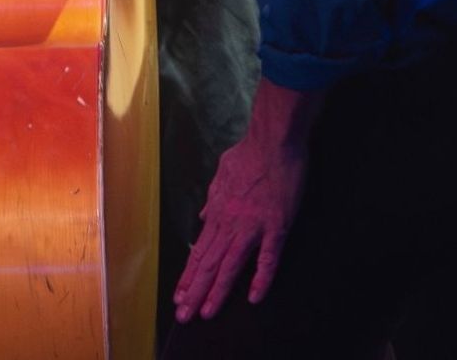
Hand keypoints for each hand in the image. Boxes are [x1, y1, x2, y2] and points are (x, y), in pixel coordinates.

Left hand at [173, 115, 309, 321]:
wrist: (273, 140)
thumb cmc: (249, 154)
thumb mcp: (221, 172)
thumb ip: (212, 198)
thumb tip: (202, 217)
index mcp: (218, 211)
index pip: (199, 250)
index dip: (189, 275)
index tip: (179, 296)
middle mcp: (230, 222)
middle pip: (210, 262)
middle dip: (195, 290)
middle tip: (184, 315)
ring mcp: (253, 225)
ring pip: (231, 264)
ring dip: (218, 290)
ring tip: (207, 312)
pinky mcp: (276, 225)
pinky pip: (268, 256)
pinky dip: (261, 277)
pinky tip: (254, 297)